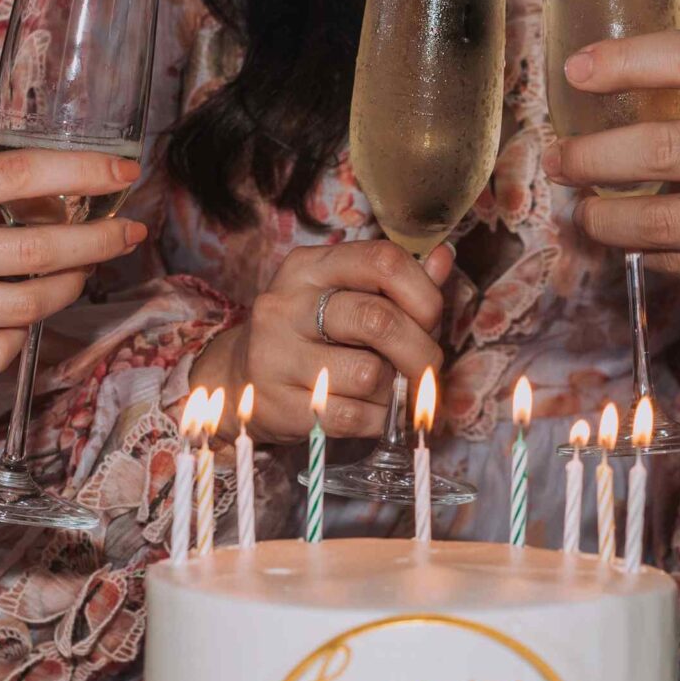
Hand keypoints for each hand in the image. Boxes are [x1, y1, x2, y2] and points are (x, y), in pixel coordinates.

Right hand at [0, 148, 146, 377]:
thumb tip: (43, 195)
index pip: (15, 176)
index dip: (80, 173)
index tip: (120, 172)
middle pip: (37, 250)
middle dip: (98, 240)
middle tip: (126, 231)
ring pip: (26, 306)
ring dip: (68, 287)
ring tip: (78, 271)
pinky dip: (21, 336)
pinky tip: (20, 318)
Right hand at [193, 241, 450, 439]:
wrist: (236, 382)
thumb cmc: (307, 335)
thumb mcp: (344, 296)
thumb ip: (396, 281)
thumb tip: (443, 260)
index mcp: (309, 267)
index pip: (383, 260)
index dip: (423, 293)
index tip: (431, 319)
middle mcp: (286, 304)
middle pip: (380, 321)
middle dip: (421, 352)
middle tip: (428, 368)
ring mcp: (276, 356)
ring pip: (369, 375)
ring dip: (395, 391)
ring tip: (387, 390)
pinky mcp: (277, 405)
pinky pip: (354, 417)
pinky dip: (378, 421)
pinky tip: (371, 413)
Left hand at [542, 32, 679, 340]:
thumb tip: (632, 87)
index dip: (622, 62)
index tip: (576, 72)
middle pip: (660, 145)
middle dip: (591, 155)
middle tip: (560, 159)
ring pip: (659, 216)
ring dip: (604, 215)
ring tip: (583, 210)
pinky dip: (645, 251)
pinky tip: (629, 242)